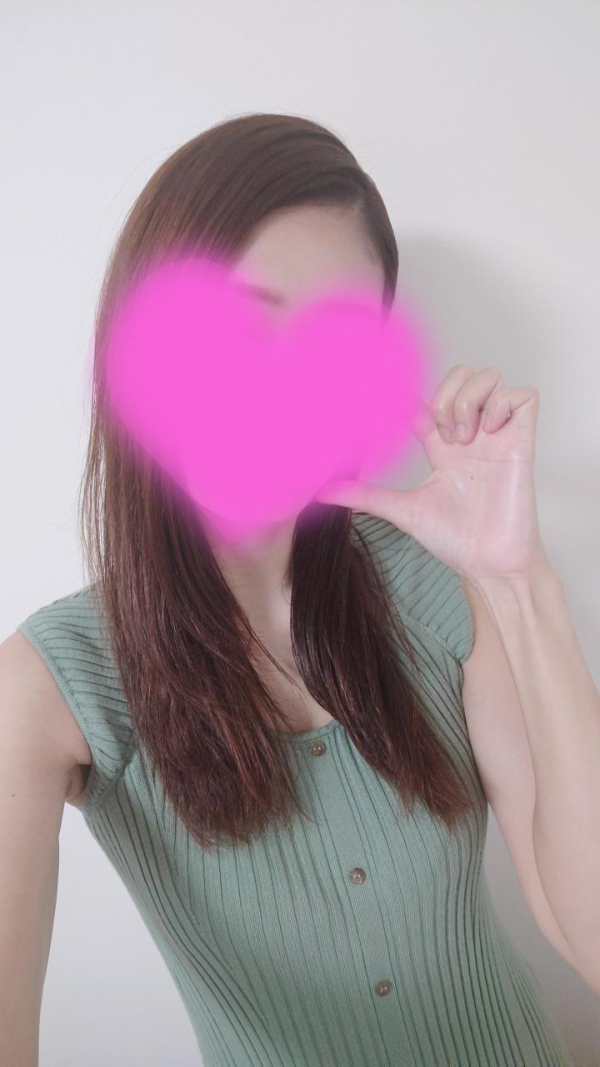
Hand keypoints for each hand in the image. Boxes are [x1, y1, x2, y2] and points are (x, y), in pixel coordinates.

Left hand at [314, 364, 548, 583]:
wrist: (487, 563)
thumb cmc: (453, 540)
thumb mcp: (400, 510)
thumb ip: (363, 496)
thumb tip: (320, 492)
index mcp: (441, 448)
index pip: (425, 401)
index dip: (410, 397)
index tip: (392, 409)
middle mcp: (469, 435)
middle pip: (461, 376)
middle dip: (445, 393)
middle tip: (442, 433)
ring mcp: (496, 435)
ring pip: (489, 377)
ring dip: (469, 399)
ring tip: (464, 437)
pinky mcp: (521, 441)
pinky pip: (522, 395)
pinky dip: (502, 405)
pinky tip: (489, 432)